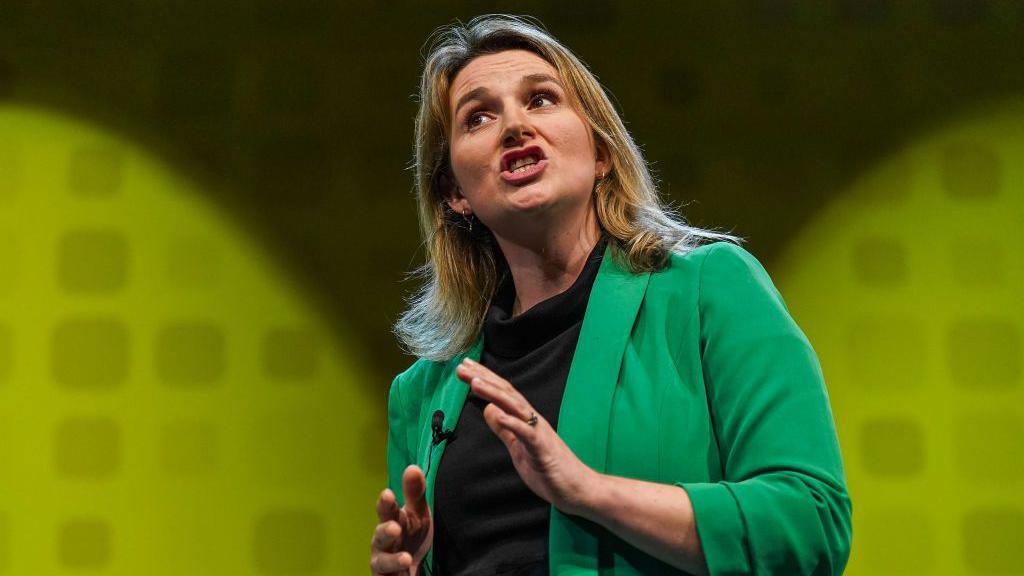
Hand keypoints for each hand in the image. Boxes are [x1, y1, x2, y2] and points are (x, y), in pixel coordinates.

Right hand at [370, 465, 432, 575]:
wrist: (411, 566)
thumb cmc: (411, 536)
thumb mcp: (418, 514)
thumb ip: (415, 493)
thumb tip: (412, 467)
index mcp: (391, 521)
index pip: (387, 511)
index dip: (386, 504)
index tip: (387, 494)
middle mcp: (383, 542)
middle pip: (381, 536)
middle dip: (386, 532)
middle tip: (394, 528)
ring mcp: (383, 562)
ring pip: (381, 562)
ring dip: (391, 560)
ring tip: (406, 558)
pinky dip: (394, 575)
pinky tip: (405, 571)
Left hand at [455, 358, 598, 514]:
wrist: (578, 489)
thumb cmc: (550, 469)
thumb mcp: (518, 448)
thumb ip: (504, 430)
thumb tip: (489, 410)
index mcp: (526, 420)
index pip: (503, 394)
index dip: (484, 379)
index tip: (466, 368)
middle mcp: (533, 421)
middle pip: (506, 394)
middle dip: (484, 379)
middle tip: (463, 367)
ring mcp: (539, 433)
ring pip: (515, 408)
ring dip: (495, 394)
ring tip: (475, 383)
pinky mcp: (543, 450)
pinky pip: (528, 434)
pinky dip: (513, 423)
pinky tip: (498, 414)